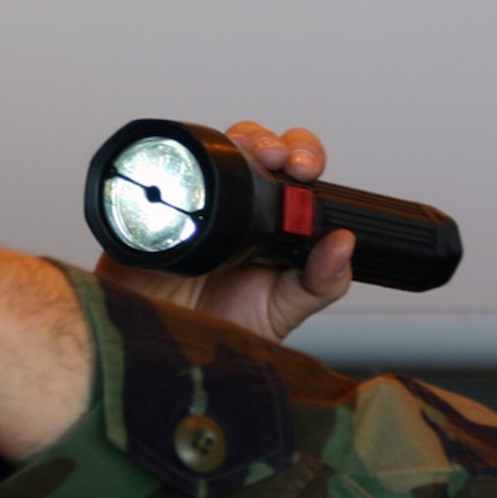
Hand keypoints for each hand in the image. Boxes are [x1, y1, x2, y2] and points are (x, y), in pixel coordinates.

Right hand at [94, 121, 352, 344]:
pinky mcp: (152, 213)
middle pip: (256, 146)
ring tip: (250, 154)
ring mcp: (194, 204)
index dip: (303, 156)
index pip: (294, 171)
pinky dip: (181, 163)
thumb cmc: (221, 334)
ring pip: (215, 149)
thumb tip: (344, 243)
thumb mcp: (284, 311)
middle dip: (273, 142)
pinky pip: (164, 175)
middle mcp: (235, 206)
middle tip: (279, 160)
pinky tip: (196, 175)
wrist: (167, 357)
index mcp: (272, 223)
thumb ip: (321, 282)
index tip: (305, 169)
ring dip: (237, 140)